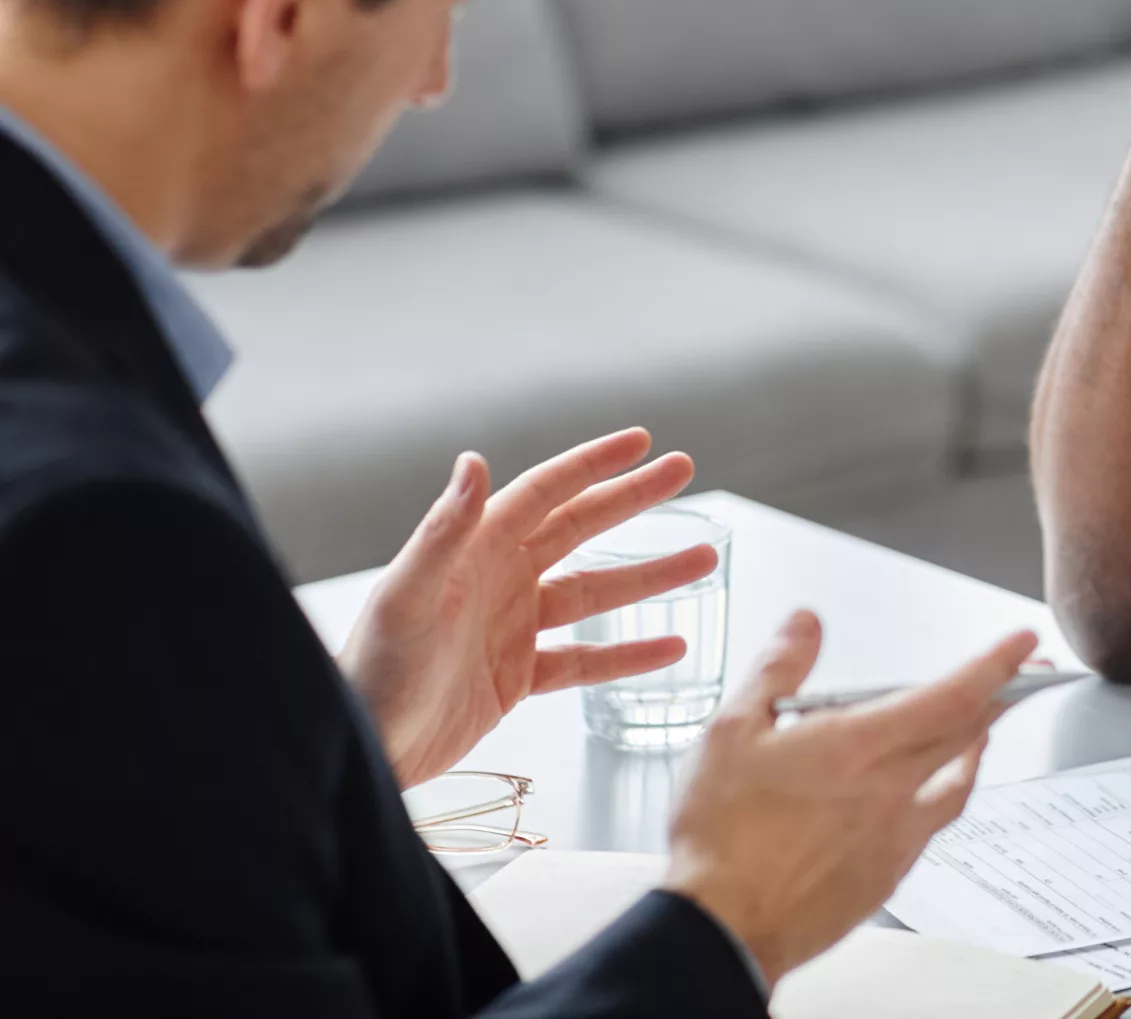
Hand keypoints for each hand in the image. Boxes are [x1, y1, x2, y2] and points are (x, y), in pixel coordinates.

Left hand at [340, 430, 716, 786]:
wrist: (362, 751)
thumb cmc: (373, 673)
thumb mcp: (405, 597)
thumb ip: (443, 531)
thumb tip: (474, 462)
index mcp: (475, 551)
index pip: (546, 492)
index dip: (594, 464)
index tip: (641, 442)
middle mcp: (499, 580)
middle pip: (580, 529)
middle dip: (633, 499)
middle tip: (682, 471)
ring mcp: (512, 628)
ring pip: (596, 592)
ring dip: (650, 576)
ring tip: (706, 559)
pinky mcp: (517, 678)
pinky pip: (586, 660)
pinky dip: (629, 655)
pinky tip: (672, 647)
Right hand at [666, 615, 1038, 983]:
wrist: (723, 929)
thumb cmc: (721, 838)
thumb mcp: (732, 732)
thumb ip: (778, 670)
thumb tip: (804, 625)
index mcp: (859, 748)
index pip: (953, 696)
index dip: (996, 664)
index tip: (1023, 644)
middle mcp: (890, 791)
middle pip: (967, 736)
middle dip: (1001, 699)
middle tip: (1020, 678)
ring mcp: (895, 837)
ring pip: (957, 784)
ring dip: (975, 750)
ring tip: (980, 733)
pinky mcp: (887, 875)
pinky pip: (931, 826)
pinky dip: (940, 797)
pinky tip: (925, 796)